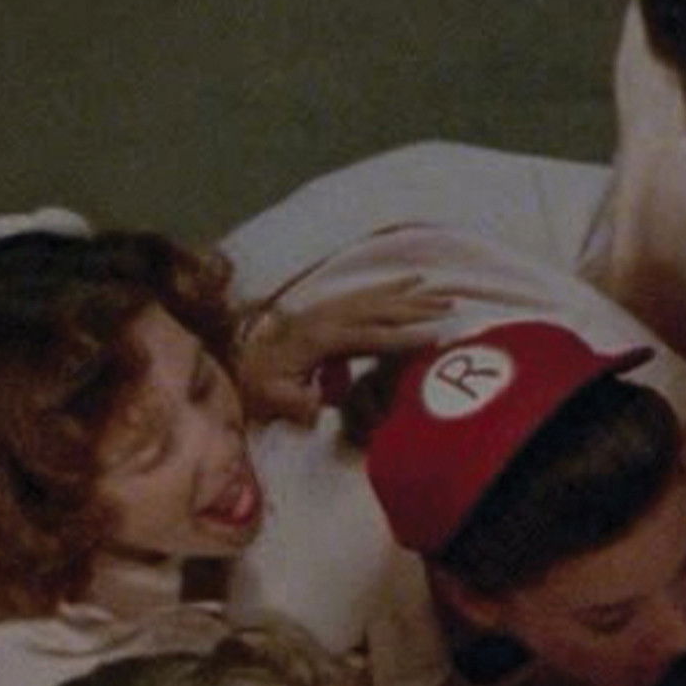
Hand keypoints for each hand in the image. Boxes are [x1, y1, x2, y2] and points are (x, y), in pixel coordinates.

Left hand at [236, 274, 450, 424]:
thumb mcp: (275, 400)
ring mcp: (325, 308)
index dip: (401, 337)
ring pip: (376, 297)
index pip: (368, 336)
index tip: (432, 337)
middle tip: (449, 308)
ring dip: (411, 295)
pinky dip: (392, 286)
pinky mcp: (326, 308)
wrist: (236, 366)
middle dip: (416, 308)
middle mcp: (324, 316)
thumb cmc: (258, 388)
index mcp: (318, 339)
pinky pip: (365, 292)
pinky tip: (411, 280)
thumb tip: (320, 406)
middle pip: (378, 309)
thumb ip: (299, 403)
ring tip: (441, 293)